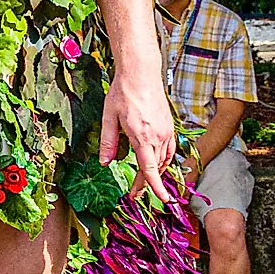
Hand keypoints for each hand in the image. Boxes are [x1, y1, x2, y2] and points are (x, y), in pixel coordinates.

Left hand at [102, 69, 177, 193]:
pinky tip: (156, 163)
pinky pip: (169, 149)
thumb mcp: (109, 117)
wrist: (141, 73)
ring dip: (156, 172)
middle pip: (156, 167)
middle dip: (149, 183)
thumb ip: (108, 142)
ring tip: (145, 182)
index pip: (150, 168)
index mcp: (142, 135)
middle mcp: (158, 135)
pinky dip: (163, 160)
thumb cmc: (123, 92)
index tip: (161, 200)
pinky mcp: (169, 126)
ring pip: (164, 159)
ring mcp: (166, 131)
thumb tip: (104, 163)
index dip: (154, 186)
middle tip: (136, 194)